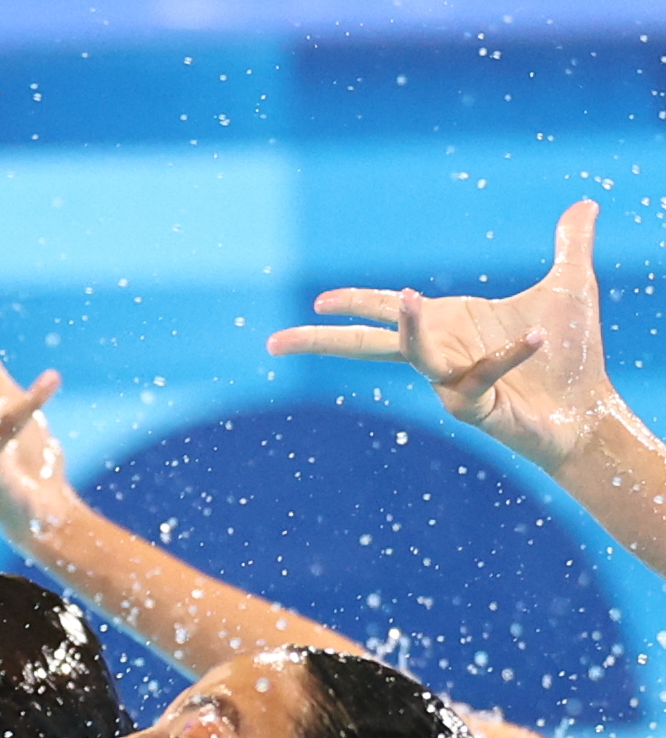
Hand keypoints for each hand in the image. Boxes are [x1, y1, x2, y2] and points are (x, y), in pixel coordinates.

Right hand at [268, 199, 607, 471]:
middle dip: (319, 342)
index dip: (353, 302)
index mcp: (449, 323)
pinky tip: (530, 337)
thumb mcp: (570, 287)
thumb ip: (569, 245)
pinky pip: (479, 375)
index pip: (385, 309)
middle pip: (366, 345)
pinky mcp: (474, 406)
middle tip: (272, 343)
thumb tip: (585, 204)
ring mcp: (450, 382)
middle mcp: (439, 353)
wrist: (589, 410)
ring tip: (411, 298)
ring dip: (411, 329)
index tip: (318, 300)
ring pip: (417, 353)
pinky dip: (504, 356)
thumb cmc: (572, 356)